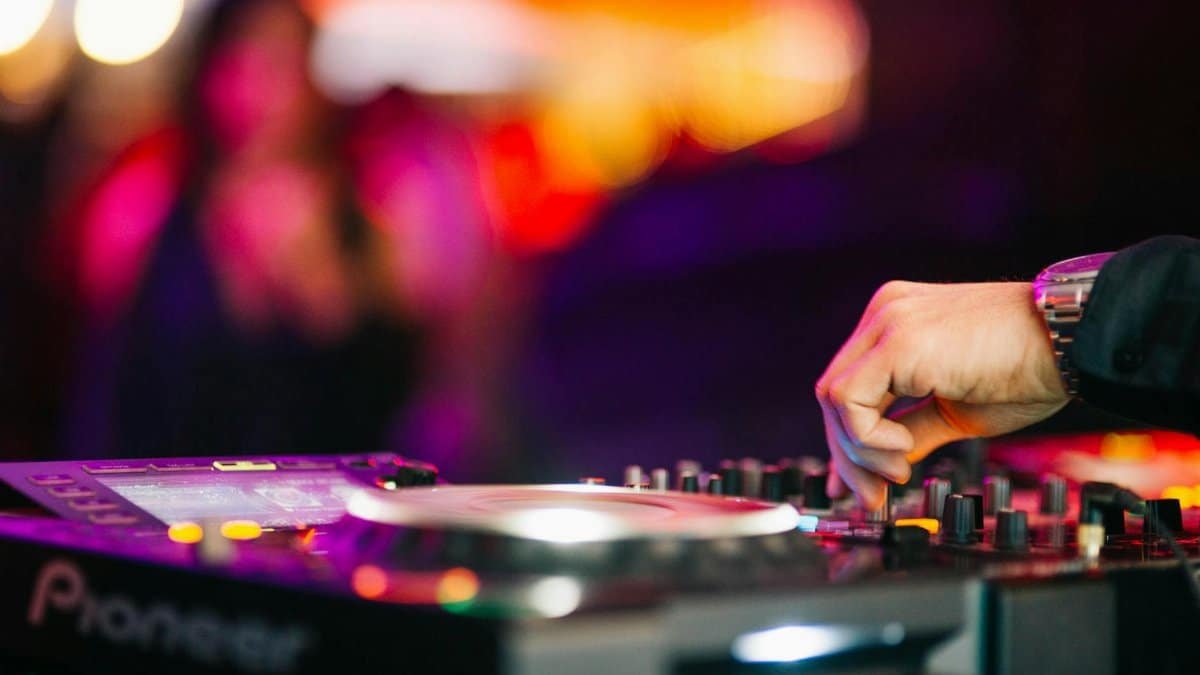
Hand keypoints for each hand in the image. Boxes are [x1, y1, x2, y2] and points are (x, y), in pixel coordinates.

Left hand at [814, 281, 1069, 508]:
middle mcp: (885, 314)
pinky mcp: (897, 341)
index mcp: (897, 323)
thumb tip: (882, 466)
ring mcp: (887, 322)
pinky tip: (903, 449)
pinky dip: (866, 436)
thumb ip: (912, 431)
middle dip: (848, 455)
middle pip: (834, 393)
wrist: (1073, 342)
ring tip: (900, 471)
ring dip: (858, 450)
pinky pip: (848, 398)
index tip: (860, 484)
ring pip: (833, 397)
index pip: (851, 386)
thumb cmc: (1030, 370)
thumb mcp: (956, 411)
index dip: (848, 439)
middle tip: (872, 497)